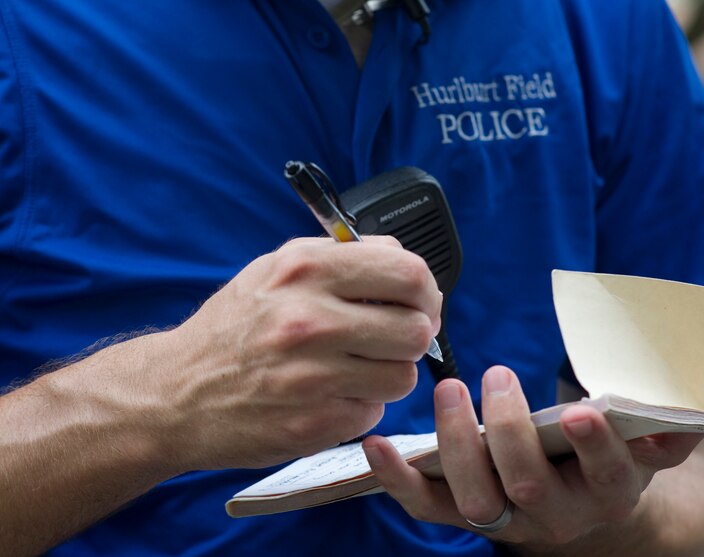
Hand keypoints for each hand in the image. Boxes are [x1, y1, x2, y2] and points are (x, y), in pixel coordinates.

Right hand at [154, 236, 440, 471]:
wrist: (175, 393)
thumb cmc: (234, 329)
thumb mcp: (275, 270)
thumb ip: (342, 258)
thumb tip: (401, 259)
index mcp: (304, 270)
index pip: (408, 273)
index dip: (425, 290)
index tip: (420, 301)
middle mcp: (308, 319)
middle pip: (415, 328)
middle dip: (413, 334)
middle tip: (393, 338)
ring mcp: (311, 376)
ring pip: (403, 376)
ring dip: (389, 373)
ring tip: (357, 367)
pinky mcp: (313, 423)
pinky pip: (373, 411)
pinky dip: (361, 403)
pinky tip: (330, 394)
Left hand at [362, 358, 703, 546]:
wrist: (578, 506)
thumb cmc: (613, 456)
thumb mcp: (658, 430)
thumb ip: (697, 398)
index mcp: (611, 489)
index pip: (609, 476)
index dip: (598, 447)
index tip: (584, 410)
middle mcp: (558, 514)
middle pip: (529, 485)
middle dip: (510, 431)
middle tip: (497, 375)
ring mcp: (507, 516)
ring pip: (477, 497)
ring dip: (458, 444)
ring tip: (451, 390)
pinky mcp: (464, 510)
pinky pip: (428, 506)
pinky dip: (398, 479)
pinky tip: (378, 443)